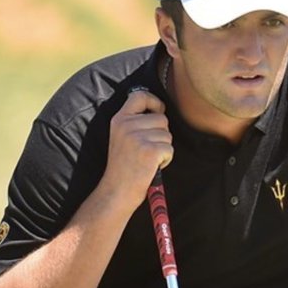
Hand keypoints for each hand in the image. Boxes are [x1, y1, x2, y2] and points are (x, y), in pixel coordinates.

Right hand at [104, 88, 172, 203]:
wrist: (117, 191)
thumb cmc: (124, 166)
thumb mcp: (122, 137)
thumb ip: (135, 122)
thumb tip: (160, 111)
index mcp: (119, 119)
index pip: (139, 96)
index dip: (155, 102)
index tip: (158, 111)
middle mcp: (126, 125)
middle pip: (162, 119)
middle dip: (161, 135)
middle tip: (147, 151)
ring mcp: (137, 138)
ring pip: (167, 135)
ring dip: (163, 149)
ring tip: (147, 160)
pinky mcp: (149, 151)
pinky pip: (170, 149)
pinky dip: (166, 160)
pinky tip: (152, 167)